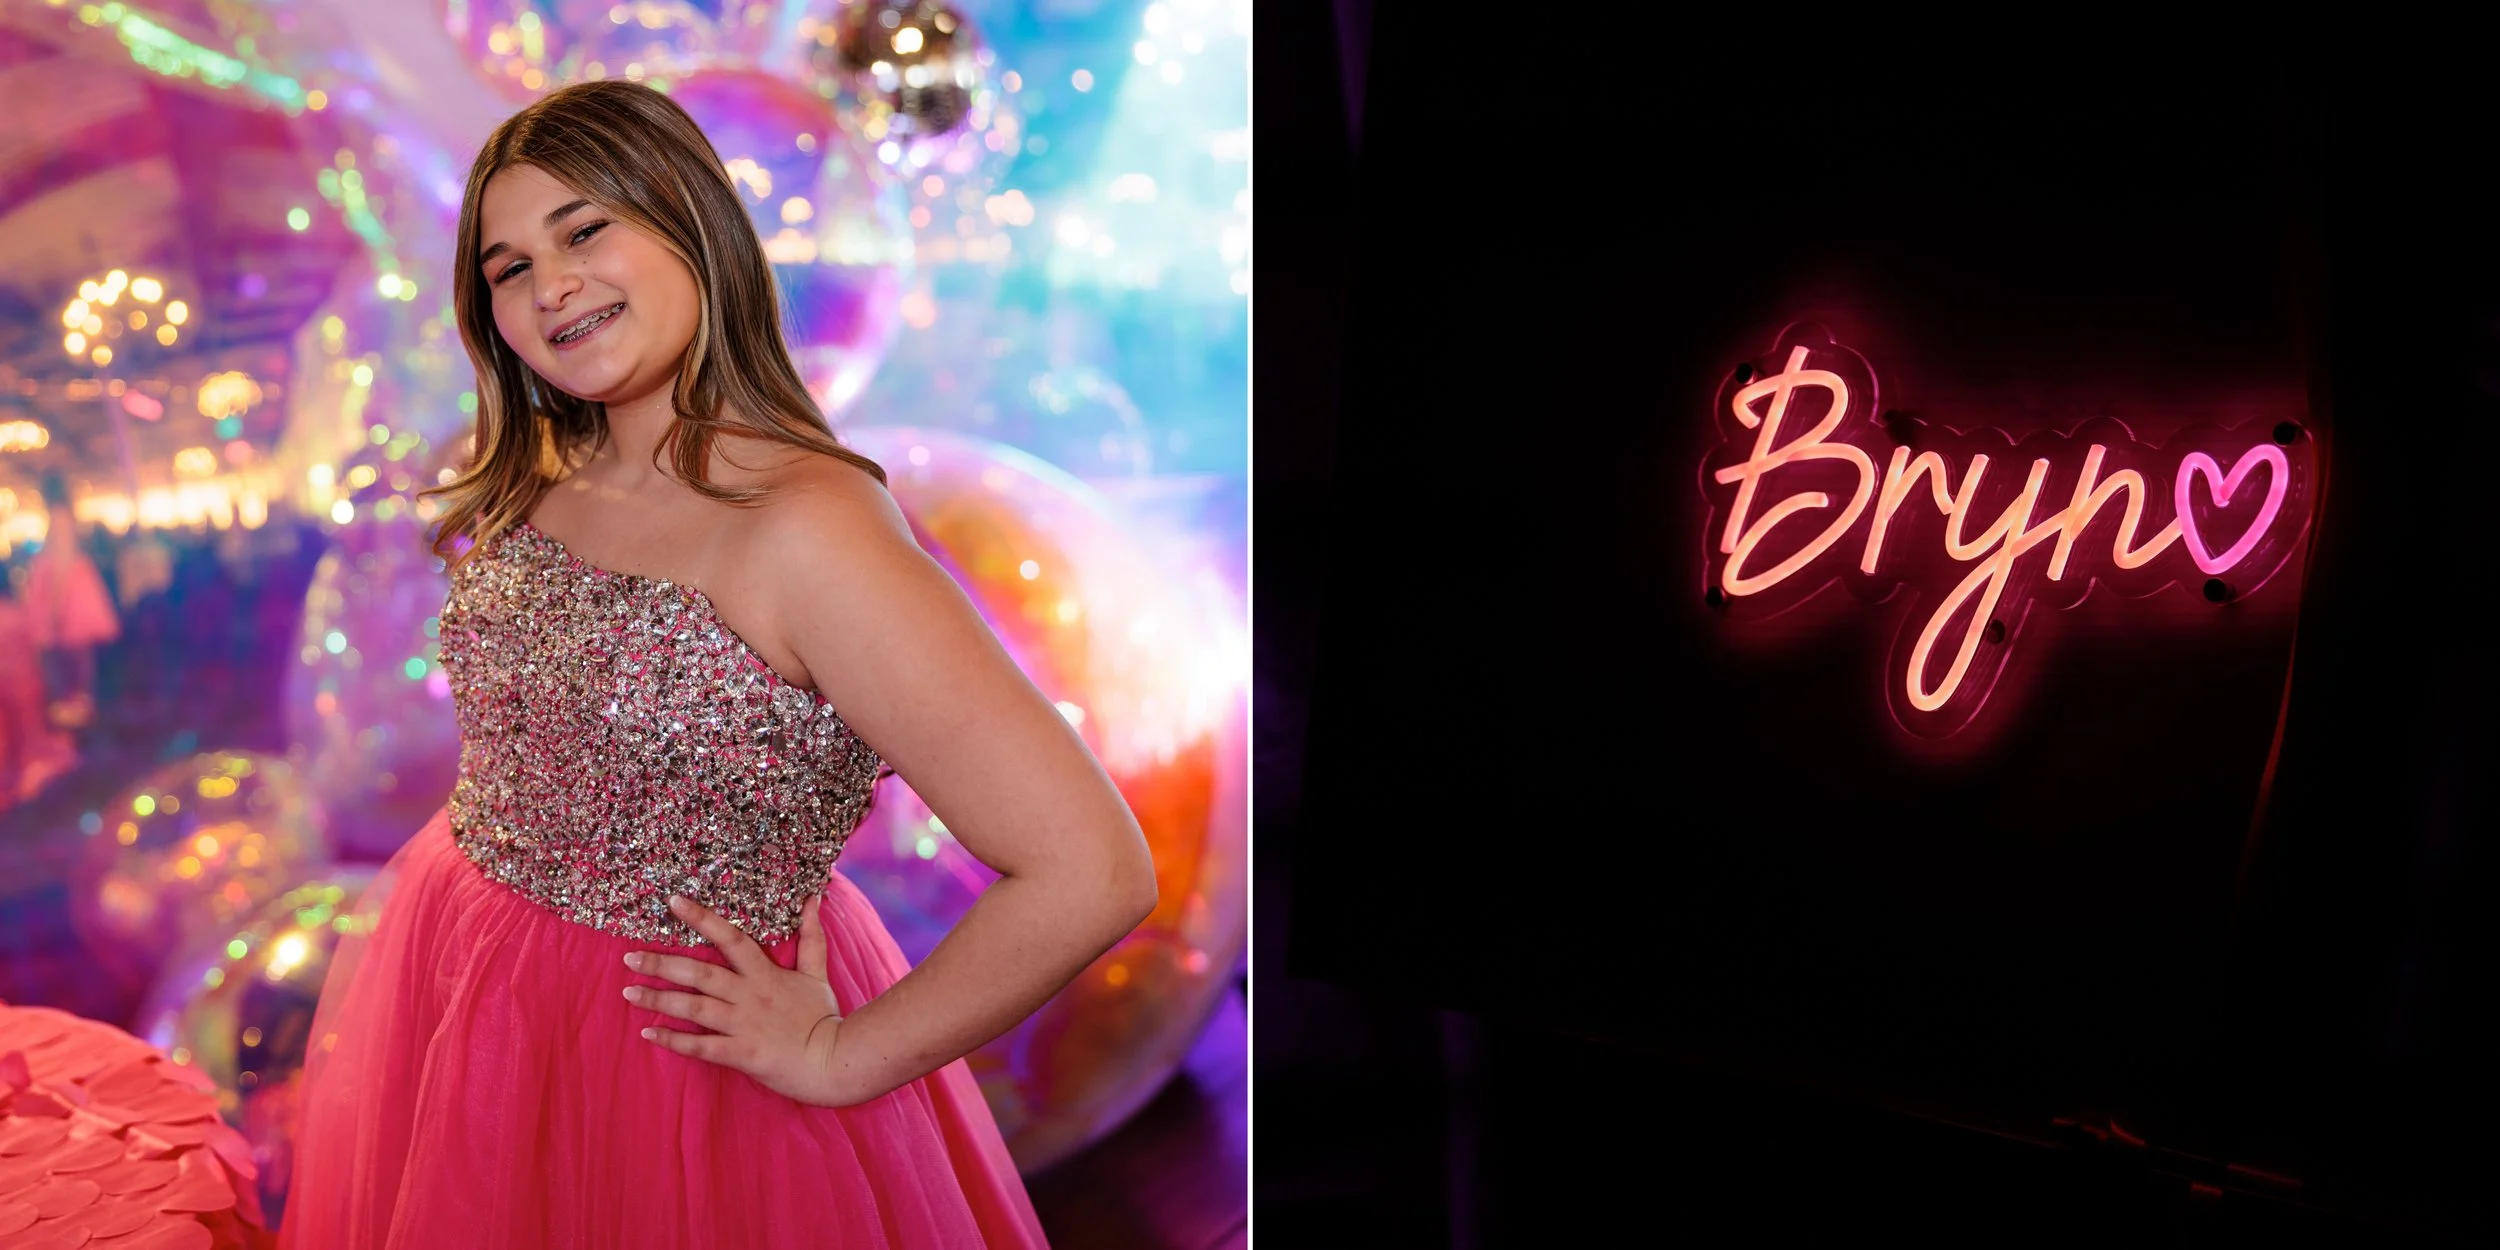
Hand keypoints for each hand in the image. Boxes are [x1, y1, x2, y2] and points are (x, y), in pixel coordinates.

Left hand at [624, 894, 848, 1106]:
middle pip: (699, 974)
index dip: (702, 919)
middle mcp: (749, 995)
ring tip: (628, 992)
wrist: (835, 1060)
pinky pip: (700, 1046)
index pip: (731, 939)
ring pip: (693, 1008)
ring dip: (658, 999)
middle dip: (662, 964)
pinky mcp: (740, 1054)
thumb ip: (811, 936)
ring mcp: (742, 1025)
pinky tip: (649, 1033)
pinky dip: (673, 1040)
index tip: (673, 902)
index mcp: (765, 973)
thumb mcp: (817, 972)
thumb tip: (813, 898)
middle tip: (628, 956)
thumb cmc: (824, 1016)